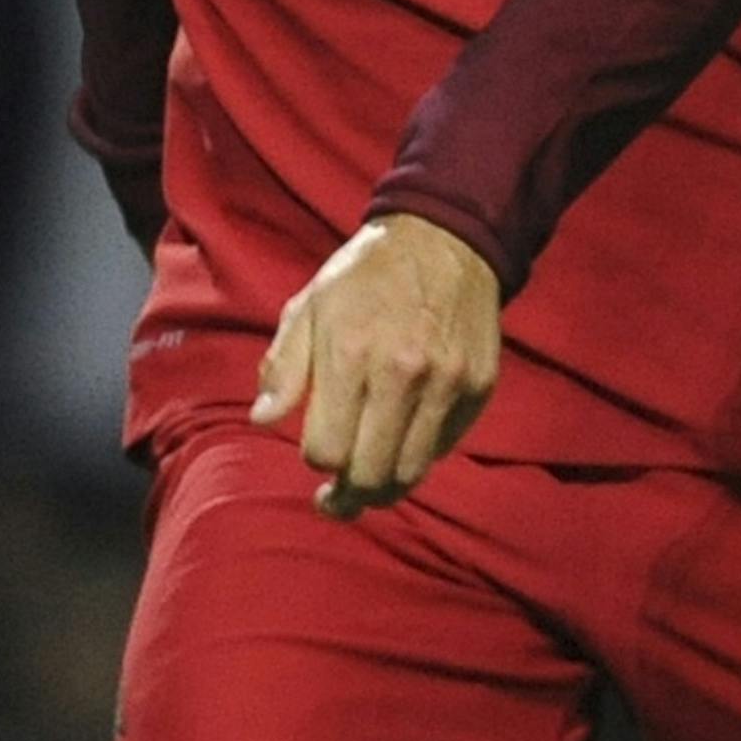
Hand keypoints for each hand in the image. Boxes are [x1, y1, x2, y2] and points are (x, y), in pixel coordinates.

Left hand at [252, 216, 501, 514]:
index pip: (327, 451)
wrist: (445, 239)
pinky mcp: (477, 387)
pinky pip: (443, 447)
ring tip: (367, 485)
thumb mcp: (310, 306)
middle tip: (335, 500)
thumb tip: (262, 420)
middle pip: (371, 475)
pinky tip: (401, 442)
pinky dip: (418, 456)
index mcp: (350, 353)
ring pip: (411, 472)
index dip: (316, 462)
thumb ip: (283, 366)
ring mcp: (446, 383)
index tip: (315, 456)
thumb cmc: (365, 276)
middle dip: (348, 496)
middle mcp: (402, 373)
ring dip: (384, 487)